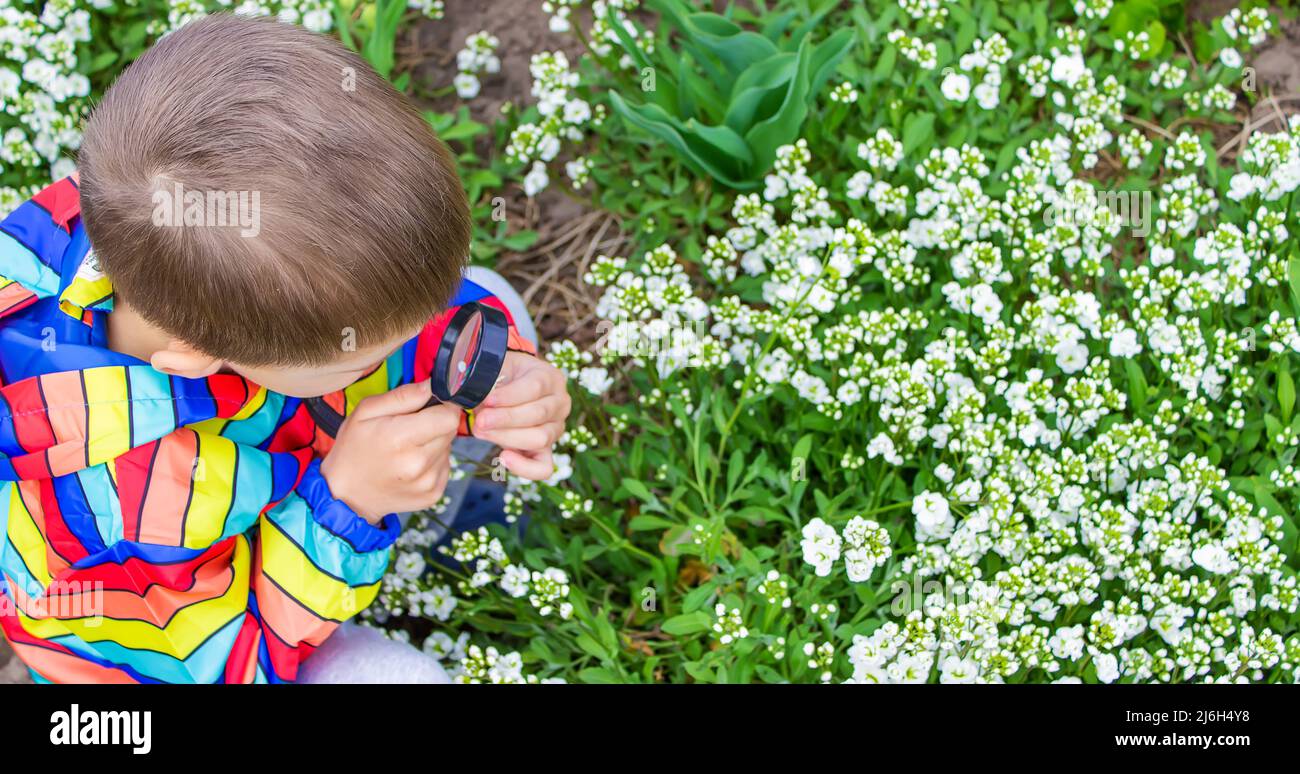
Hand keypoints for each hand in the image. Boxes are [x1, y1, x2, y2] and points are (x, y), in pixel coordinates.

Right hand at [320, 380, 461, 522]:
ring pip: (448, 448)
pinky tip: (410, 464)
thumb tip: (432, 385)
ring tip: (407, 449)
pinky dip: (432, 462)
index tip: (431, 406)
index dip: (443, 407)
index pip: (449, 417)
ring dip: (434, 443)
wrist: (346, 495)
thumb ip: (403, 396)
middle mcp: (419, 464)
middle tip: (411, 429)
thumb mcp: (365, 412)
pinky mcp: (434, 494)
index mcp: (401, 439)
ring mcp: (428, 483)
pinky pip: (445, 466)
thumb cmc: (353, 448)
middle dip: (436, 424)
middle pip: (451, 430)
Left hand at [472, 352, 570, 479]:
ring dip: (507, 437)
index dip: (510, 396)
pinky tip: (503, 457)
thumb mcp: (495, 371)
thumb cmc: (500, 380)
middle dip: (505, 419)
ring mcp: (556, 428)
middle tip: (480, 420)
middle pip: (538, 414)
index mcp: (550, 377)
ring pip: (540, 438)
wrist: (504, 392)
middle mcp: (560, 403)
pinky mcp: (547, 450)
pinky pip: (543, 468)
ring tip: (482, 431)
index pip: (535, 387)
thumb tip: (474, 393)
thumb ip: (489, 379)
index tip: (487, 401)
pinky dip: (524, 467)